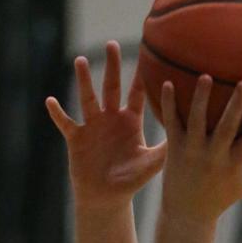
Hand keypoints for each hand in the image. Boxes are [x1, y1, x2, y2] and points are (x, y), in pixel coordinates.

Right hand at [47, 45, 167, 204]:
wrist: (106, 198)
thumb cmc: (130, 181)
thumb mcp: (151, 164)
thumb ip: (166, 148)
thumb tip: (190, 135)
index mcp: (130, 121)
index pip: (137, 94)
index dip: (141, 77)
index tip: (145, 54)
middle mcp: (110, 118)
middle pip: (111, 87)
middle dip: (111, 66)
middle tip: (111, 44)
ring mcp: (92, 126)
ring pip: (88, 98)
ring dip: (84, 80)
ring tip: (81, 60)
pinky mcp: (76, 138)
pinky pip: (65, 122)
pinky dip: (57, 113)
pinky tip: (50, 100)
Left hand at [157, 77, 241, 222]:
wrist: (187, 214)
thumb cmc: (220, 198)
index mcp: (233, 164)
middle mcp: (214, 156)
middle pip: (227, 128)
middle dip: (235, 106)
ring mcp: (193, 151)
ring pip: (197, 121)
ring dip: (201, 98)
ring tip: (205, 75)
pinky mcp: (175, 149)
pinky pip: (172, 122)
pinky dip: (169, 104)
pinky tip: (167, 83)